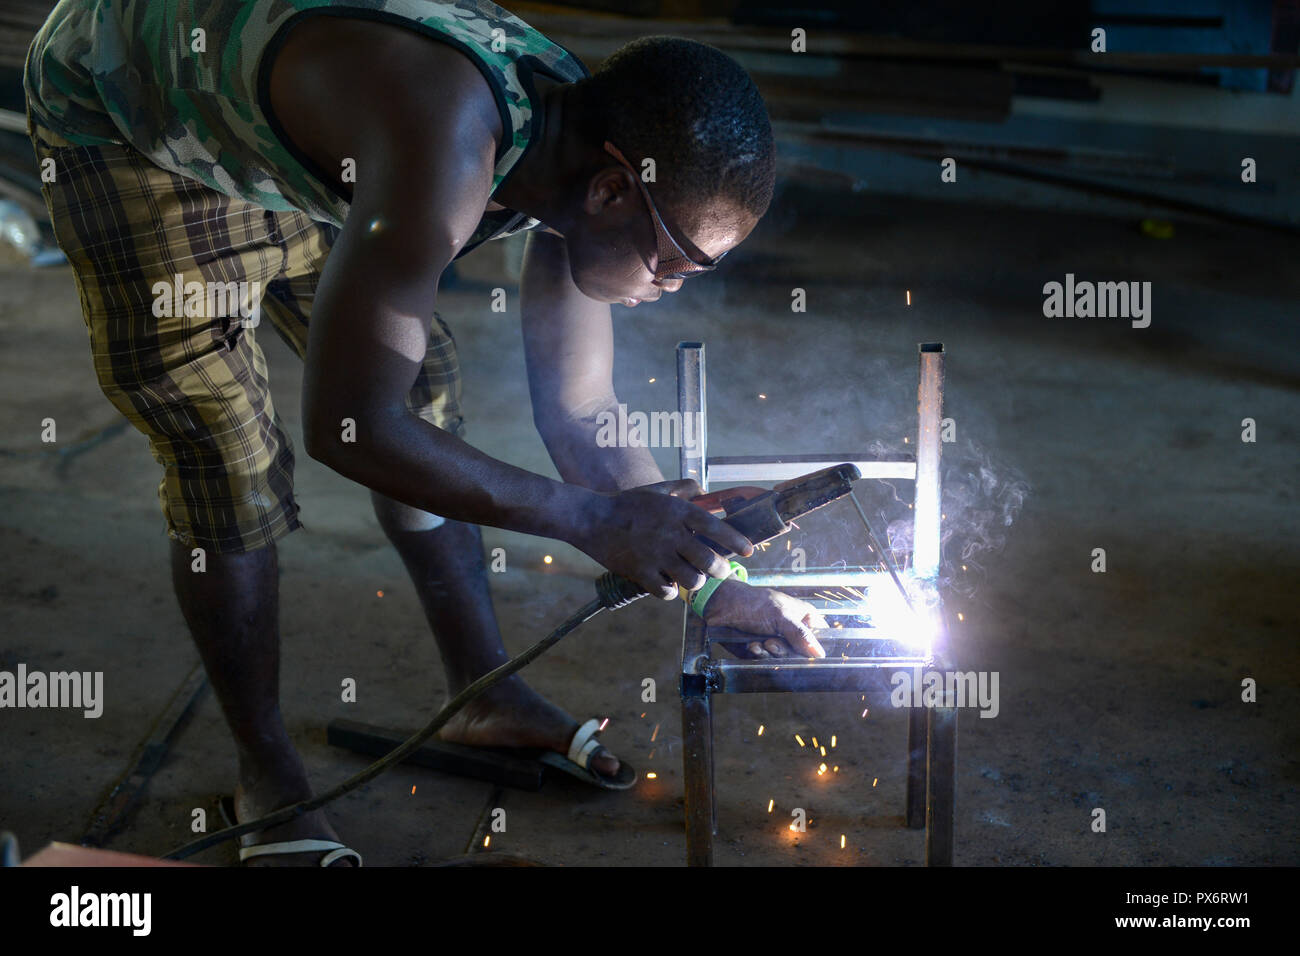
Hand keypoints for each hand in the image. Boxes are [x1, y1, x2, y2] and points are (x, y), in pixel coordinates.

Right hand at [572, 479, 754, 598]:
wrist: (591, 518)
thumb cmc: (627, 503)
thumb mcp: (657, 489)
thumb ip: (683, 488)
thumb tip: (705, 491)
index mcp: (678, 512)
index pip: (717, 529)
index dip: (737, 542)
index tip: (748, 551)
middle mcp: (671, 534)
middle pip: (709, 561)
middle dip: (721, 569)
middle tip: (720, 570)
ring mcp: (656, 556)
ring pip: (692, 580)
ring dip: (696, 582)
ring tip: (692, 578)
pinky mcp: (640, 573)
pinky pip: (667, 592)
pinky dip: (671, 592)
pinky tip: (668, 585)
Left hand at [702, 579, 827, 657]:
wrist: (722, 607)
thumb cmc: (754, 603)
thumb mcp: (780, 616)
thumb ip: (800, 635)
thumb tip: (820, 654)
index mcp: (805, 619)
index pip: (823, 640)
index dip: (817, 650)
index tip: (808, 656)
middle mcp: (794, 633)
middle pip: (802, 656)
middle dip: (785, 652)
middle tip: (771, 642)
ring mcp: (779, 643)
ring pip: (784, 661)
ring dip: (770, 653)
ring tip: (760, 642)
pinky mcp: (763, 653)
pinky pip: (767, 663)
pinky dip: (758, 655)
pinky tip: (751, 645)